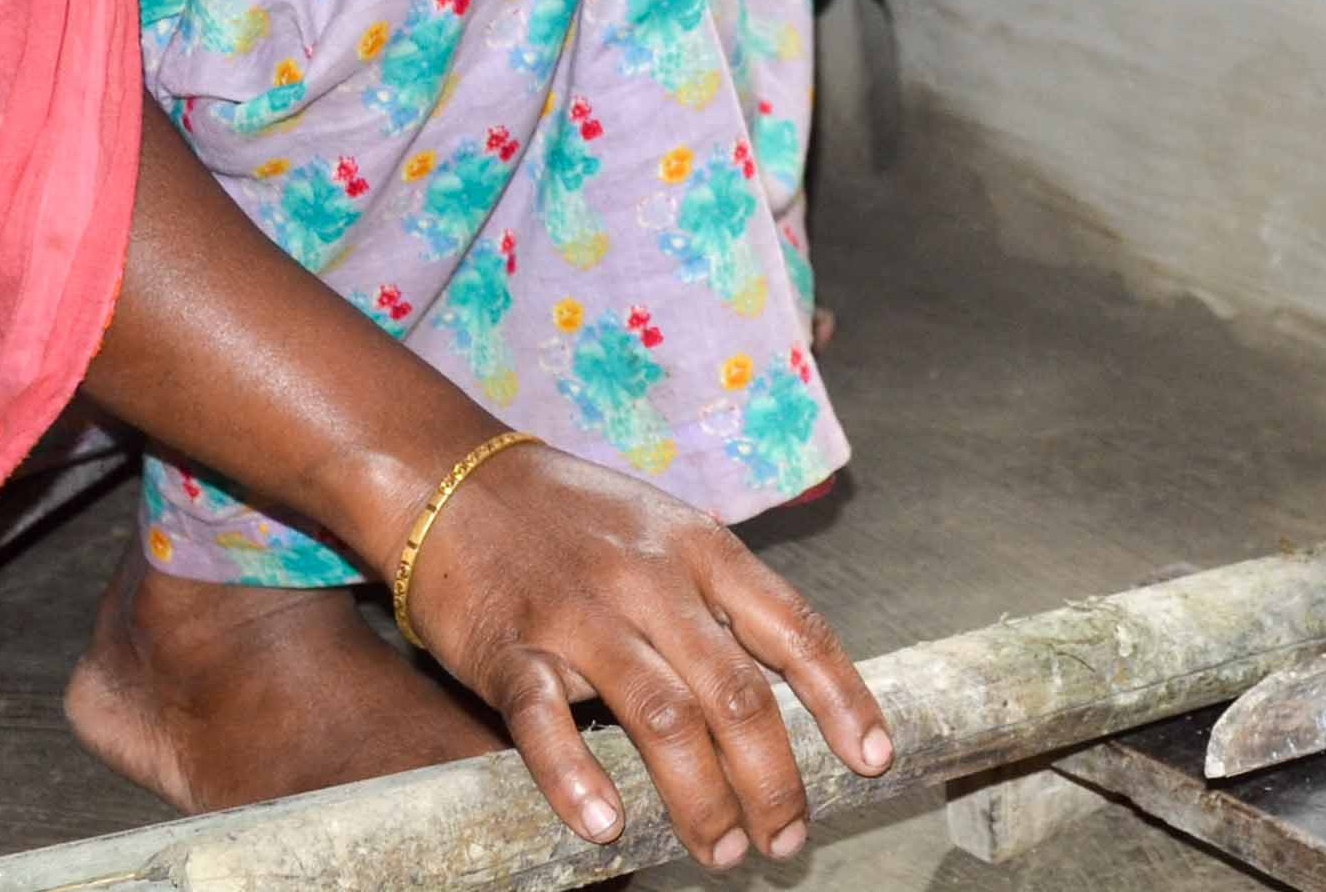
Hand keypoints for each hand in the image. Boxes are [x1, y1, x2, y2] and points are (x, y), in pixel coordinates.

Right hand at [400, 442, 893, 865]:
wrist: (454, 476)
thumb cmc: (576, 517)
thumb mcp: (669, 532)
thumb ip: (722, 601)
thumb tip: (789, 688)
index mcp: (703, 550)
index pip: (793, 630)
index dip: (841, 699)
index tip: (871, 760)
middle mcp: (650, 579)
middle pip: (735, 691)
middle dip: (773, 777)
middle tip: (786, 838)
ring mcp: (578, 612)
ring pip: (659, 715)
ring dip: (700, 795)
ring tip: (722, 849)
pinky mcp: (507, 645)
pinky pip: (545, 718)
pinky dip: (576, 777)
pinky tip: (604, 825)